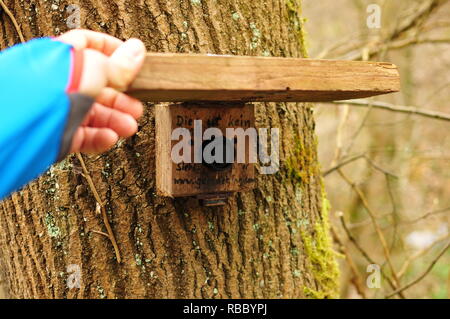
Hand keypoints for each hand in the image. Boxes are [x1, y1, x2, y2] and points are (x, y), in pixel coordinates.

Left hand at [57, 29, 145, 153]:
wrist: (25, 127)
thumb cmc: (49, 91)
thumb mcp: (92, 71)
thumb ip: (116, 65)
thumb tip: (137, 51)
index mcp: (62, 58)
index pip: (89, 47)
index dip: (113, 53)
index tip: (133, 63)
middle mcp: (60, 82)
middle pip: (97, 87)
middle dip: (120, 99)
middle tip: (136, 106)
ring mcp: (59, 108)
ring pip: (93, 113)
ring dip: (116, 120)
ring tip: (129, 127)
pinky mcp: (58, 133)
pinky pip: (83, 135)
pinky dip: (100, 138)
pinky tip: (110, 137)